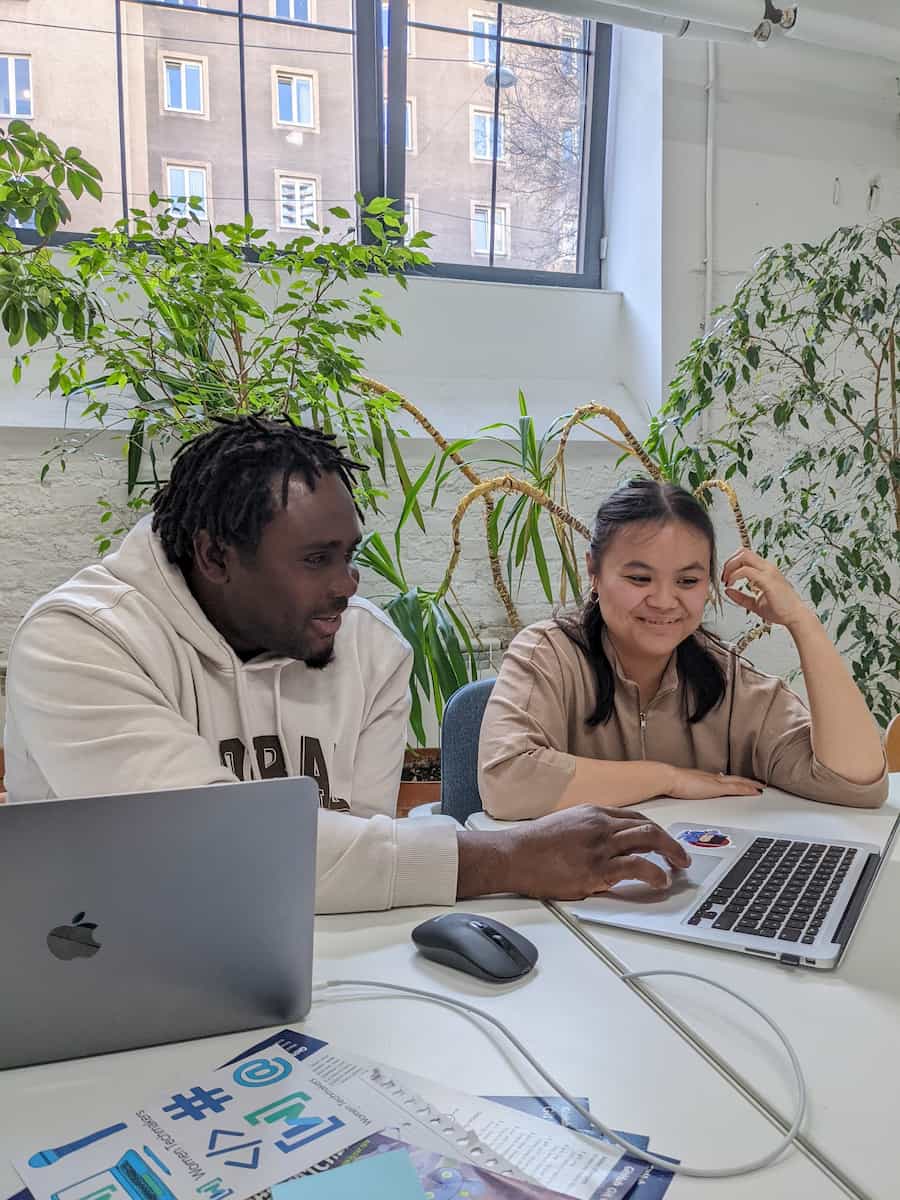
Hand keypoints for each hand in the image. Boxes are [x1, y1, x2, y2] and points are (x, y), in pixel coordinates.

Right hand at [458, 805, 691, 901]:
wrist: (513, 855)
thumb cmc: (534, 845)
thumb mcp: (566, 824)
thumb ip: (590, 830)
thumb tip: (608, 845)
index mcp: (593, 812)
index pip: (635, 817)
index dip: (655, 830)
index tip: (664, 841)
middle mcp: (600, 824)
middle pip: (648, 826)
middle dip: (670, 842)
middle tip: (681, 856)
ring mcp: (600, 845)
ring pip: (648, 840)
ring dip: (670, 854)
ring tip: (679, 867)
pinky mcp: (597, 868)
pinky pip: (636, 867)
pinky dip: (654, 874)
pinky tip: (660, 881)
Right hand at [668, 766, 761, 800]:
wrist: (668, 778)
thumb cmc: (669, 782)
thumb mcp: (679, 786)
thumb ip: (684, 788)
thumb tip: (683, 790)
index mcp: (703, 778)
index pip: (722, 779)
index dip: (732, 780)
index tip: (740, 781)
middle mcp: (711, 777)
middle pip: (733, 779)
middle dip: (745, 781)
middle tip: (757, 783)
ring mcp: (715, 782)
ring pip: (738, 782)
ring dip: (750, 784)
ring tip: (761, 786)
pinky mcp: (716, 788)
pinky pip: (736, 789)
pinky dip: (747, 789)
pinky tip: (755, 792)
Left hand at [721, 548, 810, 628]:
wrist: (795, 617)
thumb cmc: (780, 610)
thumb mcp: (755, 603)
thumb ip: (740, 597)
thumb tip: (726, 591)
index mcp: (766, 570)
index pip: (745, 556)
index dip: (732, 563)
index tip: (726, 578)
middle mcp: (767, 567)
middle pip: (743, 551)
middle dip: (729, 562)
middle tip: (724, 577)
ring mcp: (768, 572)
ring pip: (743, 556)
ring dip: (730, 567)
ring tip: (726, 581)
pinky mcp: (768, 580)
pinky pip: (746, 571)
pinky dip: (734, 575)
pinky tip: (731, 585)